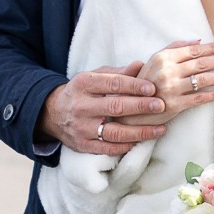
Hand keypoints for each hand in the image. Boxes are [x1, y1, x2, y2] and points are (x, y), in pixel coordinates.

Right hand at [40, 65, 164, 155]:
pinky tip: (141, 142)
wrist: (52, 113)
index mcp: (84, 84)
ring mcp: (81, 128)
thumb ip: (117, 73)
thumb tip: (141, 64)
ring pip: (114, 132)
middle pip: (115, 107)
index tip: (153, 88)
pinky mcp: (82, 145)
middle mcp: (81, 106)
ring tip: (160, 129)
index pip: (112, 83)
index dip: (134, 85)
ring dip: (140, 132)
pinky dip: (125, 146)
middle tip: (161, 106)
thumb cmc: (82, 92)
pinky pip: (107, 148)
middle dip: (141, 107)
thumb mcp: (94, 77)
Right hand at [116, 39, 213, 124]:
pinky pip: (200, 99)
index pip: (193, 50)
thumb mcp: (154, 60)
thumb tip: (198, 40)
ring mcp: (171, 89)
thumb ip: (174, 47)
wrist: (131, 107)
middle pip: (201, 63)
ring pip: (203, 80)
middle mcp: (167, 71)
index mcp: (163, 57)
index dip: (213, 47)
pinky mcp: (175, 105)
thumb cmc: (145, 81)